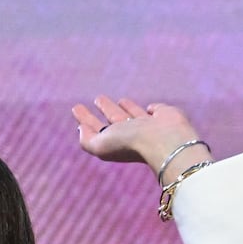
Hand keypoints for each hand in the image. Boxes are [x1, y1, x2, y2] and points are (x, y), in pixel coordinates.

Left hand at [72, 95, 208, 184]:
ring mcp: (149, 125)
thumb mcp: (100, 145)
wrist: (164, 140)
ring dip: (126, 107)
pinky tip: (150, 108)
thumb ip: (86, 139)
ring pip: (133, 113)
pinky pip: (156, 110)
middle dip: (105, 108)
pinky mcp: (165, 115)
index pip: (97, 128)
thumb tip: (81, 127)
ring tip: (119, 100)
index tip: (76, 108)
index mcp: (115, 141)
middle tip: (97, 98)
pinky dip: (153, 108)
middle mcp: (132, 134)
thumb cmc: (130, 143)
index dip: (85, 119)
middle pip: (114, 118)